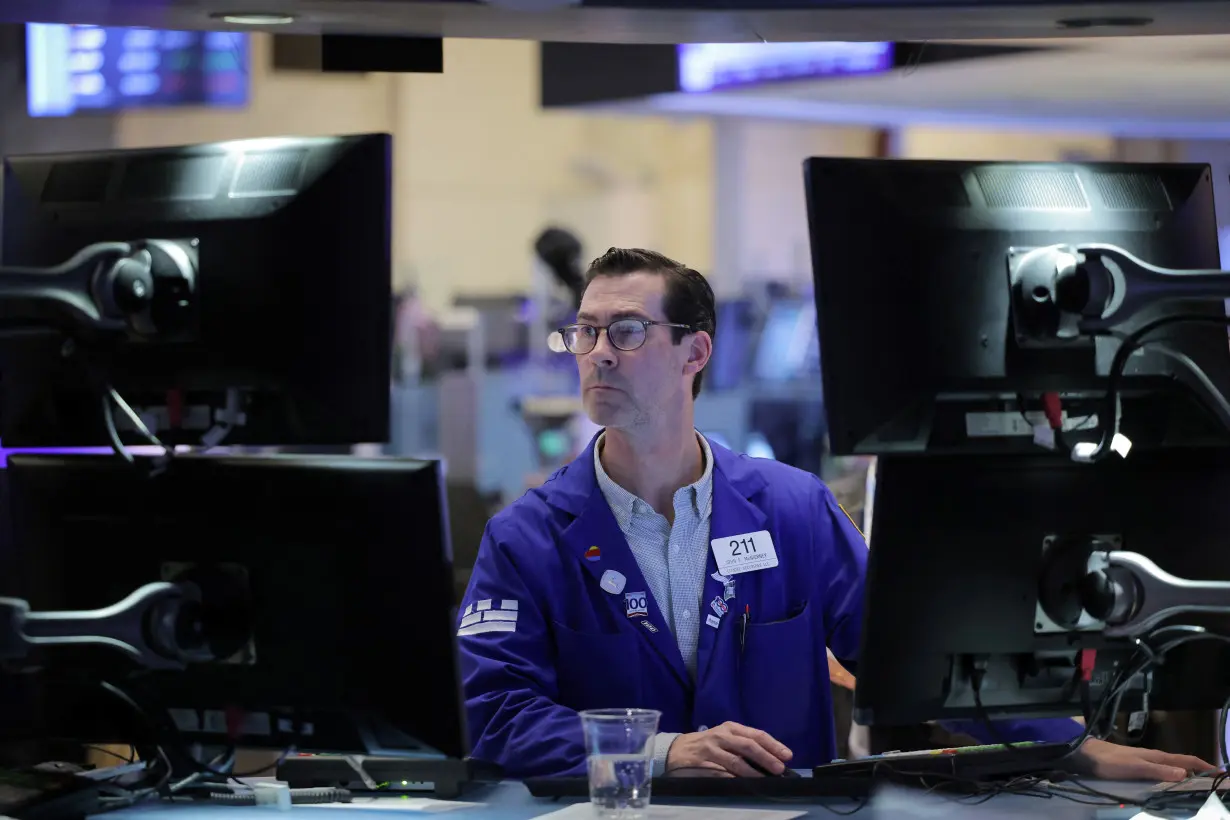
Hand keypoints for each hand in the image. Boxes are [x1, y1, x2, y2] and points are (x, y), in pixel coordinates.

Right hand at [665, 721, 792, 776]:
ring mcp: (710, 751)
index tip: (787, 755)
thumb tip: (771, 759)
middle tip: (779, 769)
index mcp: (730, 728)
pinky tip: (743, 786)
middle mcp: (720, 737)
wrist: (675, 750)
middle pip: (747, 746)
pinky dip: (733, 780)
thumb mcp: (724, 737)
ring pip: (735, 761)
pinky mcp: (701, 765)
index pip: (755, 734)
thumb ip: (743, 744)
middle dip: (766, 758)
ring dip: (752, 772)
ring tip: (765, 780)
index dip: (773, 745)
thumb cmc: (707, 744)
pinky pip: (720, 774)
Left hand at [1073, 738, 1214, 781]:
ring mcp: (1146, 760)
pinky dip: (1172, 775)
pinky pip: (1161, 770)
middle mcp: (1154, 757)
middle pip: (1181, 763)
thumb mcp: (1136, 767)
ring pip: (1172, 766)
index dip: (1203, 765)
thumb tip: (1185, 775)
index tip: (1220, 772)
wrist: (1087, 754)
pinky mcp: (1138, 765)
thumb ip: (1158, 771)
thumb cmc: (1111, 761)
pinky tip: (1171, 782)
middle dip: (1198, 770)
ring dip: (1186, 773)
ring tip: (1197, 783)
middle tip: (1212, 780)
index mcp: (1157, 756)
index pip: (1186, 760)